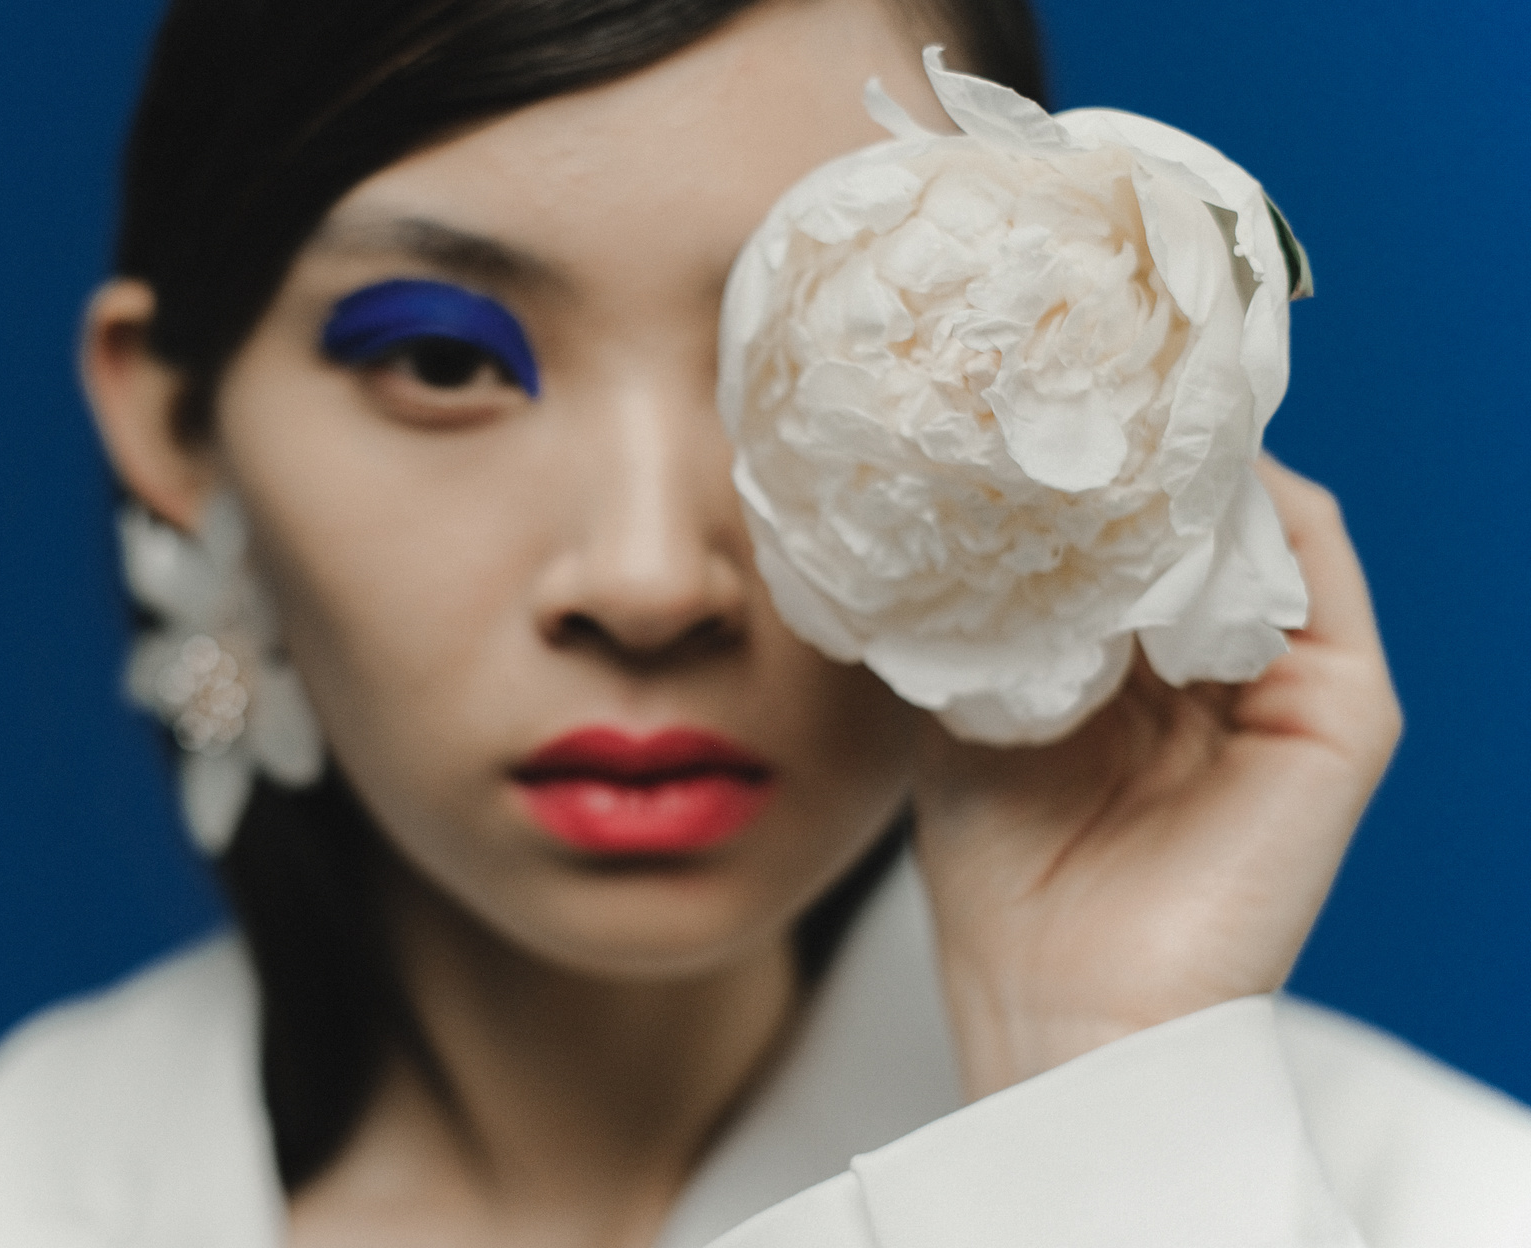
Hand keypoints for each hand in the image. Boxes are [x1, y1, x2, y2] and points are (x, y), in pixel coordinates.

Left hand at [907, 457, 1401, 1100]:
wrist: (1059, 1006)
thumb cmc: (1006, 876)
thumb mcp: (974, 708)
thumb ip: (986, 615)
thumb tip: (953, 502)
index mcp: (1145, 670)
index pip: (1139, 532)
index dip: (1090, 464)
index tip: (1022, 395)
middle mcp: (1225, 670)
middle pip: (1203, 518)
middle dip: (1138, 445)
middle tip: (1066, 368)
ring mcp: (1291, 689)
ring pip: (1261, 530)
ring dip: (1191, 466)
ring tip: (1112, 408)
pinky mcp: (1340, 718)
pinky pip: (1312, 578)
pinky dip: (1252, 517)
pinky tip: (1171, 487)